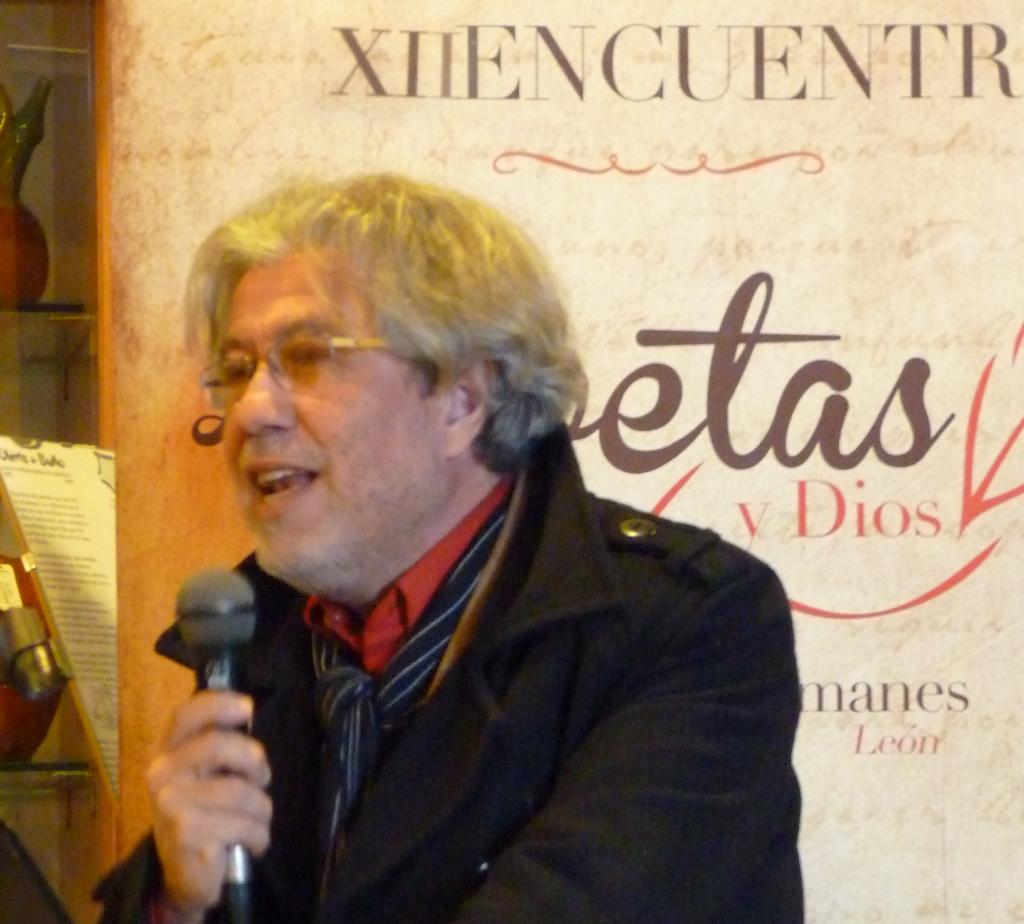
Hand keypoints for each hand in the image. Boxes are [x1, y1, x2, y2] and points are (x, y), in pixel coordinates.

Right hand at [146, 690, 271, 923]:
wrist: (182, 875)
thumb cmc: (203, 813)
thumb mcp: (204, 776)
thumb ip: (220, 747)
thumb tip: (248, 714)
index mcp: (167, 752)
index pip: (186, 714)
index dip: (218, 703)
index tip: (247, 708)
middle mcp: (162, 774)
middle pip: (220, 746)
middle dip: (254, 762)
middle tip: (261, 778)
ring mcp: (171, 804)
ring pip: (242, 791)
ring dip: (262, 809)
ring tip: (256, 820)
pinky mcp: (188, 833)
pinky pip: (245, 824)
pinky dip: (259, 835)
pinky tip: (251, 842)